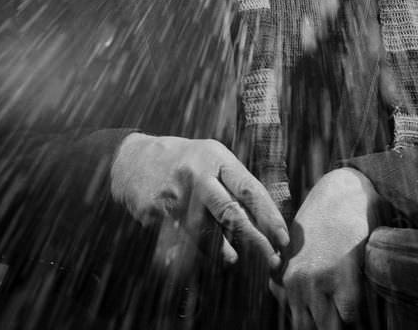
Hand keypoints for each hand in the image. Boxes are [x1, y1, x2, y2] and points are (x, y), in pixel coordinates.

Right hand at [111, 134, 288, 270]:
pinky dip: (196, 253)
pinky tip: (204, 257)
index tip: (283, 237)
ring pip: (207, 233)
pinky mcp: (156, 214)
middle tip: (272, 259)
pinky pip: (182, 241)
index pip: (249, 189)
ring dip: (225, 251)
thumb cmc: (185, 161)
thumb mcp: (212, 157)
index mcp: (217, 158)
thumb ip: (235, 182)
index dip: (269, 215)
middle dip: (255, 240)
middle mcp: (198, 175)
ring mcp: (176, 196)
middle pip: (231, 213)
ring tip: (235, 260)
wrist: (133, 161)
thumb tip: (264, 218)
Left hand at [272, 168, 381, 328]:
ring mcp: (319, 280)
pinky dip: (355, 314)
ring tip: (348, 309)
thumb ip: (285, 274)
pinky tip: (360, 299)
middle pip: (306, 328)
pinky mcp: (344, 277)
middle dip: (322, 325)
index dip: (313, 322)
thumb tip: (279, 293)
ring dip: (338, 321)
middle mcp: (297, 282)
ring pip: (326, 327)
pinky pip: (349, 316)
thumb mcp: (296, 246)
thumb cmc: (324, 217)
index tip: (322, 316)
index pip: (295, 322)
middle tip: (336, 314)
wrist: (343, 189)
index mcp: (286, 276)